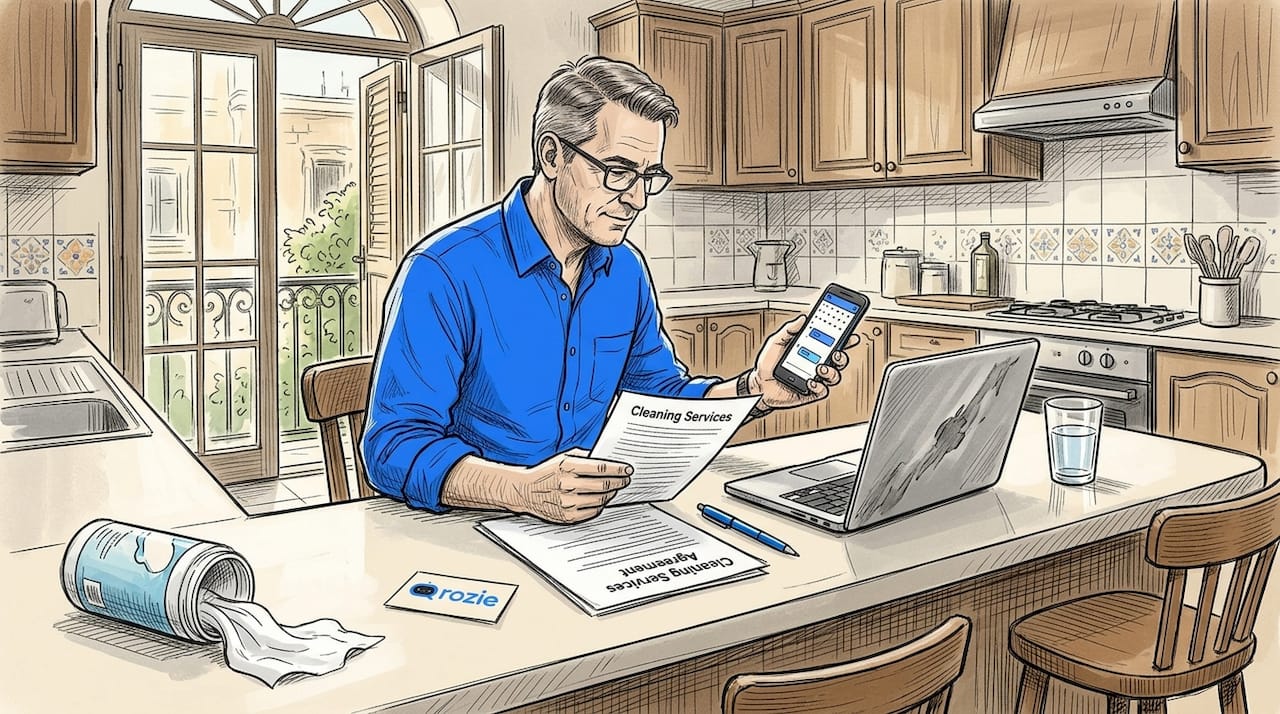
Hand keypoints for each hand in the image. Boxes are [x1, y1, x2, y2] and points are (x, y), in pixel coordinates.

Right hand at [513, 449, 632, 523]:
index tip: (627, 470)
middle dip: (619, 482)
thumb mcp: (561, 458)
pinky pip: (592, 512)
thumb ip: (583, 456)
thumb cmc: (545, 473)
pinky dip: (600, 505)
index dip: (618, 469)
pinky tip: (601, 500)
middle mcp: (568, 485)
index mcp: (567, 467)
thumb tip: (605, 457)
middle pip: (604, 485)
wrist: (524, 491)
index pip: (600, 468)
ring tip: (614, 489)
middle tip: (625, 480)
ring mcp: (568, 502)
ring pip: (600, 499)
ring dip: (611, 494)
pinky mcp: (567, 516)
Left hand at [750, 316, 856, 408]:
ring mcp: (816, 379)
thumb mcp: (777, 341)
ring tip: (820, 367)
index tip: (850, 332)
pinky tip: (810, 381)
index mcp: (813, 351)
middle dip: (842, 355)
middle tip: (837, 351)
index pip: (832, 343)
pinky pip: (822, 390)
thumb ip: (789, 330)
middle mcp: (817, 364)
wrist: (759, 384)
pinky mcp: (811, 393)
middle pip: (839, 360)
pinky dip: (819, 385)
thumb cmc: (769, 363)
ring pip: (834, 376)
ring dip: (831, 371)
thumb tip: (802, 318)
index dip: (844, 338)